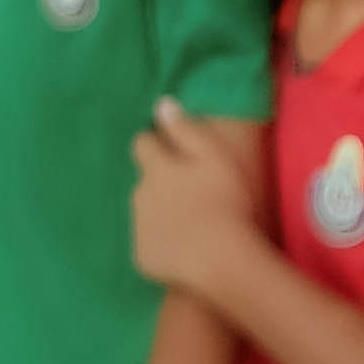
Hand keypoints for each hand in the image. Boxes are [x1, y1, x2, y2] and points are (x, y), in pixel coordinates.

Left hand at [130, 100, 258, 304]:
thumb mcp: (214, 156)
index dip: (156, 144)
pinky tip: (186, 250)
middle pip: (144, 181)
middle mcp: (139, 194)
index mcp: (155, 168)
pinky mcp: (143, 257)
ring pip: (145, 213)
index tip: (173, 152)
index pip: (143, 144)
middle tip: (190, 193)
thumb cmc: (225, 202)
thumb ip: (185, 129)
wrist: (219, 258)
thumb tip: (162, 104)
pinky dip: (163, 244)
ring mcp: (139, 228)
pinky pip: (150, 245)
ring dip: (161, 213)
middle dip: (160, 182)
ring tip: (191, 223)